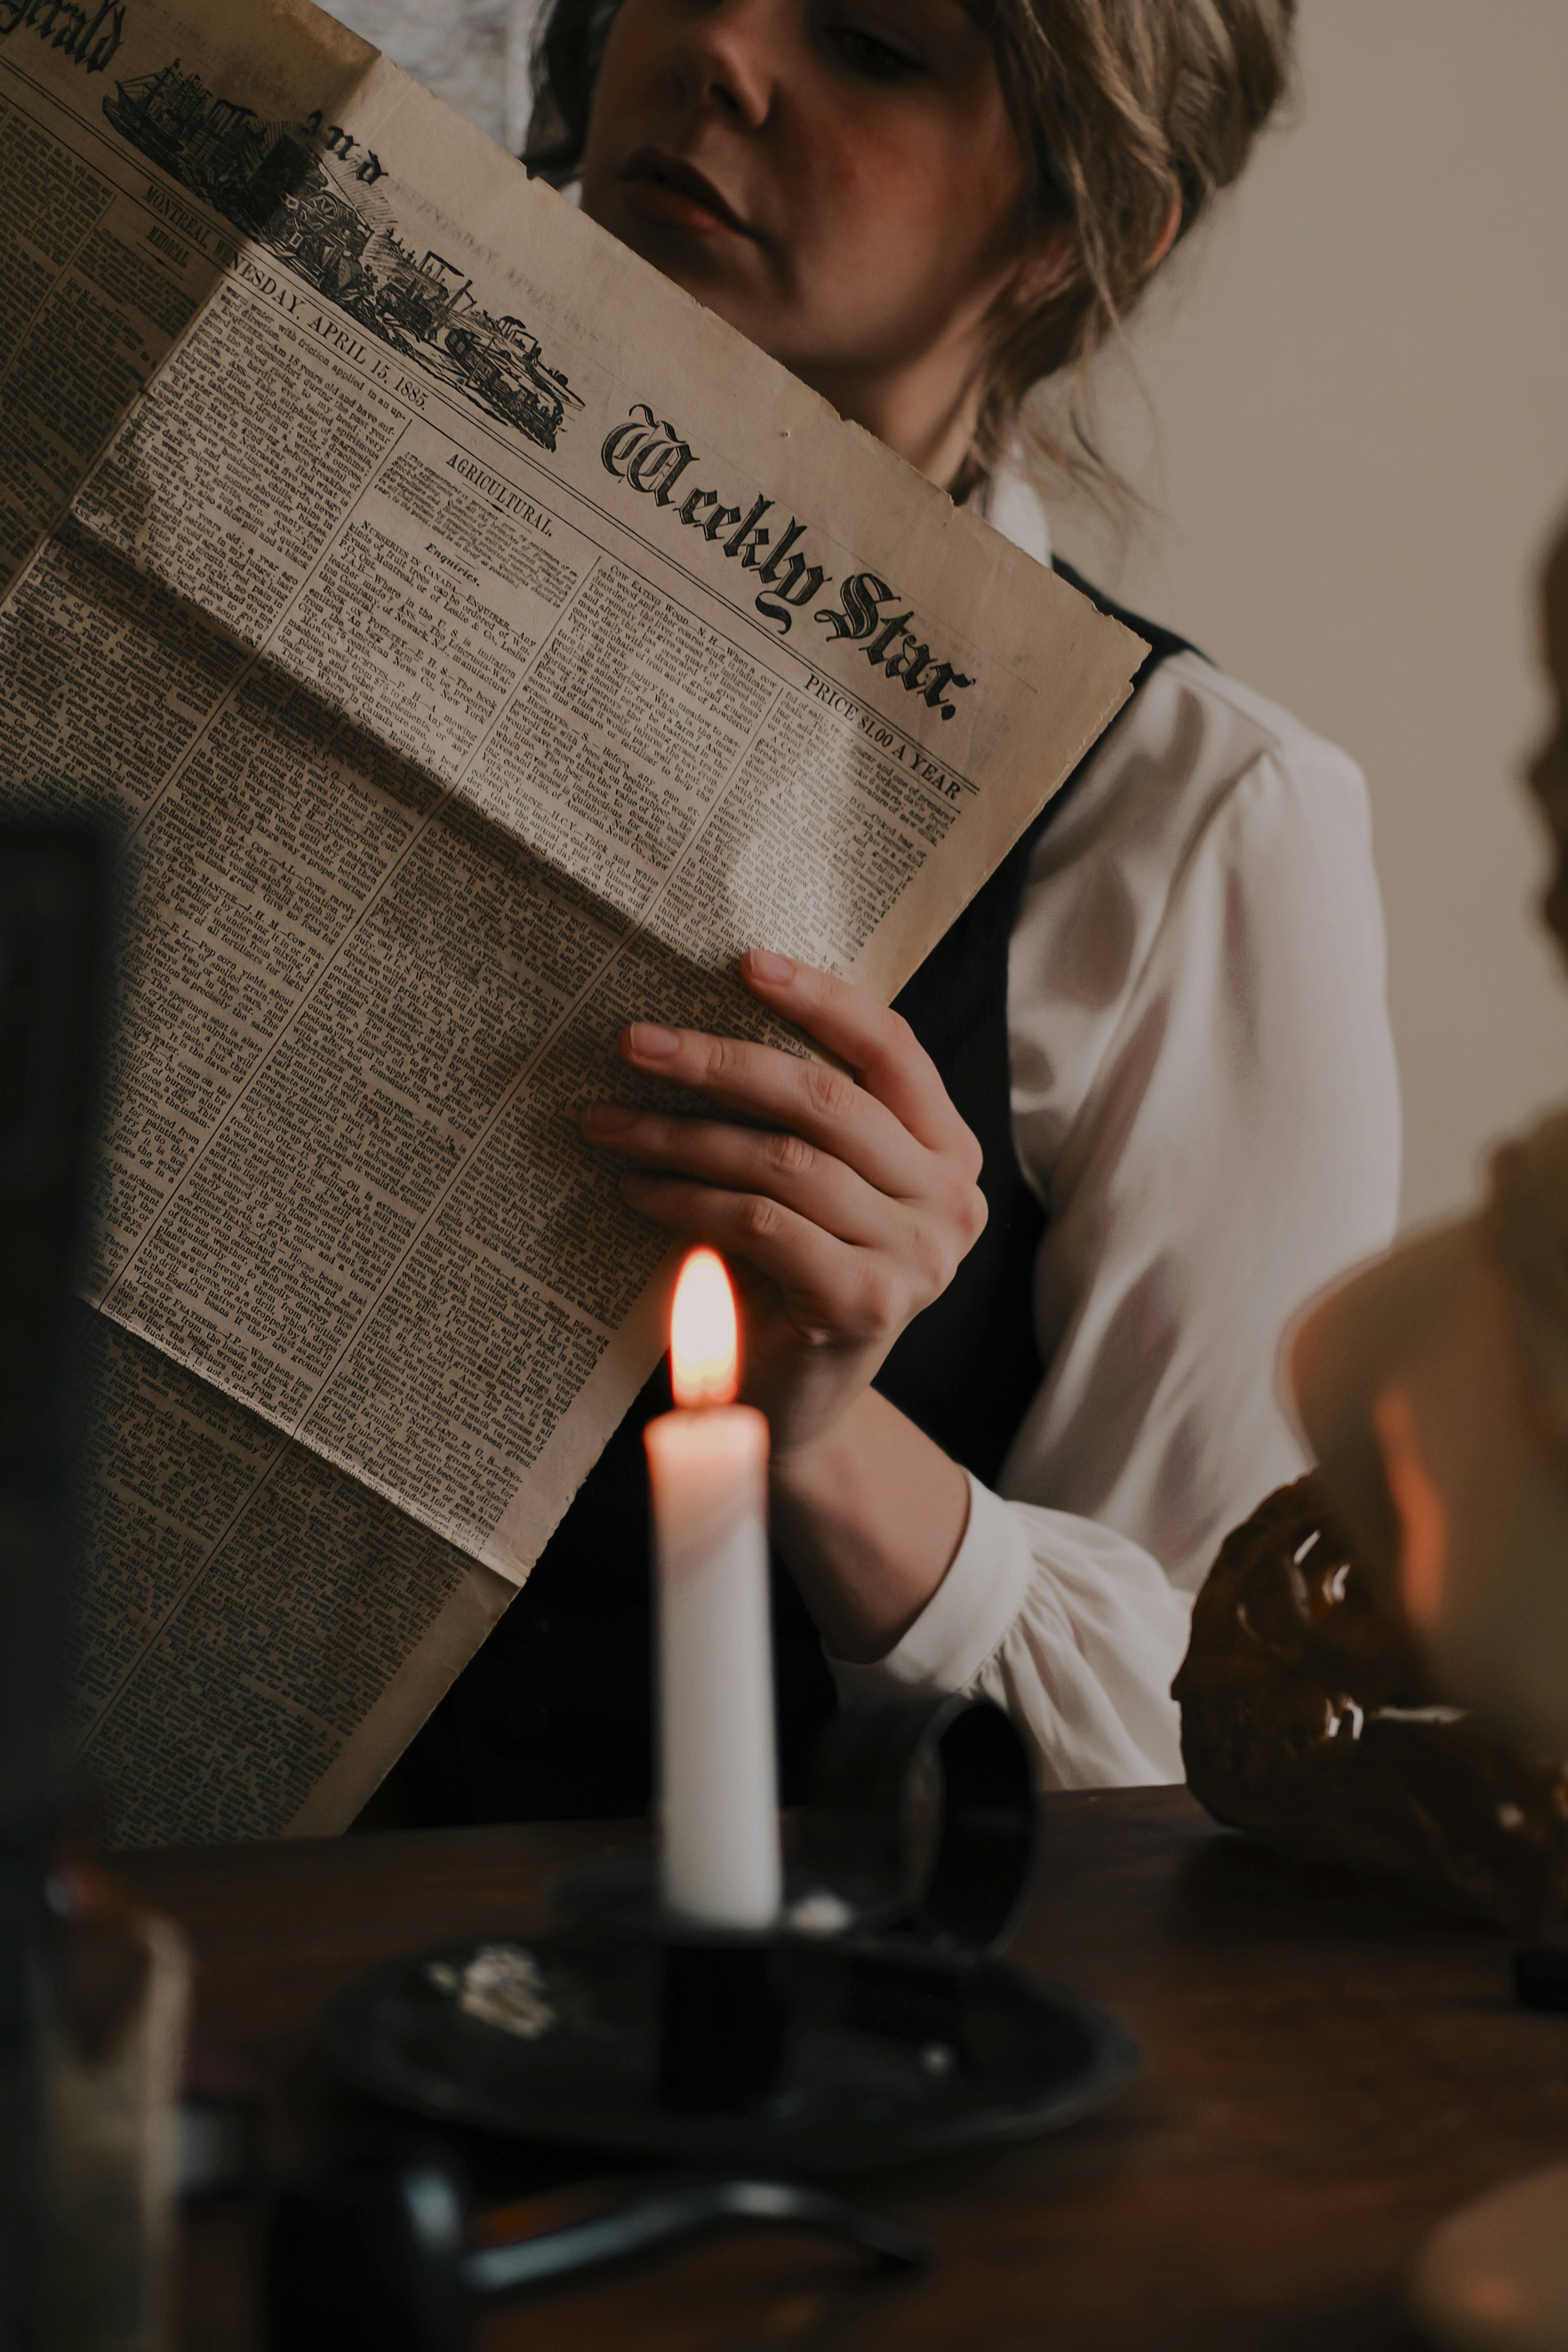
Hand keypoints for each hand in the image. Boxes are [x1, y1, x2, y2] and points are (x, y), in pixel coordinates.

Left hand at [578, 949, 986, 1460]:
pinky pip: (762, 1225)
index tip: (744, 963)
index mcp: (947, 1151)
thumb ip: (808, 1116)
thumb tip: (707, 1017)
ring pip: (785, 1162)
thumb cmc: (795, 1273)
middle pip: (829, 1101)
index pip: (893, 1049)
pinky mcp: (866, 1304)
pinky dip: (688, 1202)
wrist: (799, 1403)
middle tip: (635, 1041)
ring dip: (681, 1136)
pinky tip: (637, 1190)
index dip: (822, 1000)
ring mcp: (917, 1256)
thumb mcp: (820, 1184)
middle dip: (722, 1063)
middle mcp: (948, 1200)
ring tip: (609, 1123)